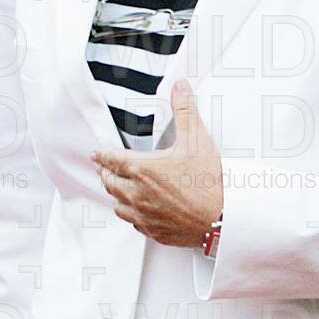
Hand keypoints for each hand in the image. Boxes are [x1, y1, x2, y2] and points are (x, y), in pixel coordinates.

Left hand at [91, 74, 222, 246]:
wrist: (222, 218)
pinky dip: (132, 214)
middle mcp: (137, 194)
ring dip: (116, 195)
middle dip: (106, 173)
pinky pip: (133, 222)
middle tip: (106, 168)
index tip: (97, 153)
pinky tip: (139, 209)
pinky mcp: (153, 231)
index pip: (109, 160)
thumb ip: (185, 110)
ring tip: (120, 188)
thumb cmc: (209, 183)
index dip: (101, 154)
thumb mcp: (197, 140)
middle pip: (109, 182)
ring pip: (117, 205)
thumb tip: (179, 86)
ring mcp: (144, 215)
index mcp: (142, 169)